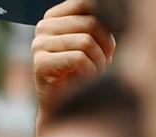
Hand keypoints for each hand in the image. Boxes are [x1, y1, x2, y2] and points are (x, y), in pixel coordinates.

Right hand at [33, 0, 115, 122]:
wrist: (65, 107)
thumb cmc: (83, 71)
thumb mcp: (94, 40)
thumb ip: (98, 22)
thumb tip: (117, 10)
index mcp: (55, 17)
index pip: (88, 3)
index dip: (108, 22)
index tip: (110, 45)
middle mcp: (43, 27)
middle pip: (90, 23)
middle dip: (105, 45)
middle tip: (105, 62)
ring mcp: (38, 45)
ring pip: (86, 41)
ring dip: (98, 61)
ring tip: (95, 72)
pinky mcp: (39, 64)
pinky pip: (79, 58)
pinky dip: (89, 71)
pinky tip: (85, 79)